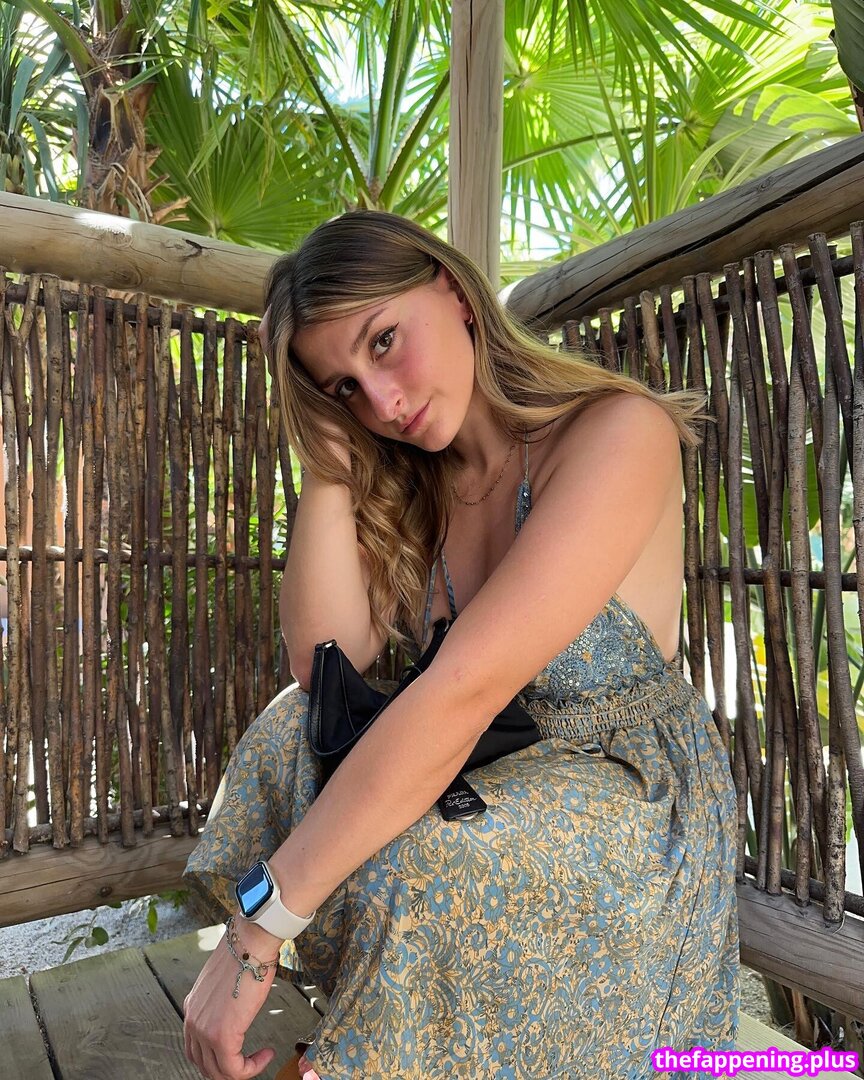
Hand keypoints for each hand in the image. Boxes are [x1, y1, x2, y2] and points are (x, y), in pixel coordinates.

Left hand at [183, 916, 280, 1079]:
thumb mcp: (225, 981)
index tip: (240, 1053)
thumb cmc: (245, 954)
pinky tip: (265, 1055)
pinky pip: (234, 1070)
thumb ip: (222, 1001)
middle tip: (250, 1063)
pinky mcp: (221, 1037)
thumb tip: (236, 1008)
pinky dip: (251, 1069)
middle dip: (228, 1069)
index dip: (217, 1057)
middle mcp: (193, 1021)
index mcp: (192, 1008)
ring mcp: (204, 1031)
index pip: (196, 1049)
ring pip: (218, 1072)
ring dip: (242, 1071)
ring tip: (260, 1059)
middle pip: (204, 1065)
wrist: (250, 943)